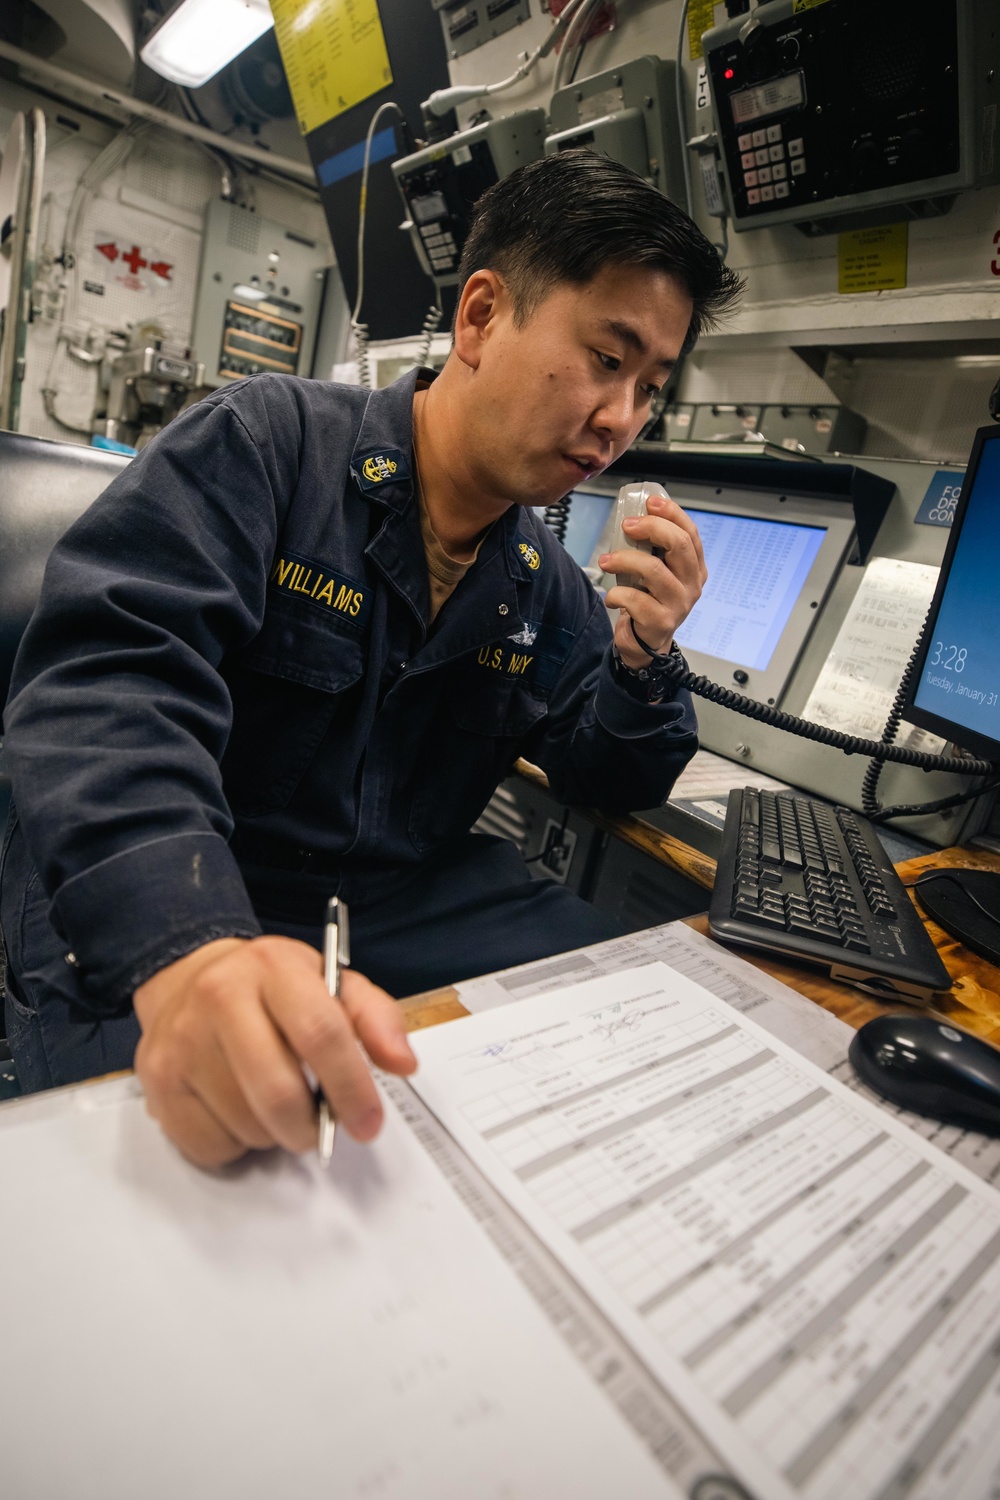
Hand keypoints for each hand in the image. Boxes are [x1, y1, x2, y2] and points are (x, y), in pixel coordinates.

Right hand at [133, 935, 415, 1168]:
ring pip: (247, 1126)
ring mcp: (181, 1040)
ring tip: (274, 1104)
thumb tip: (402, 1062)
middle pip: (279, 1093)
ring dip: (274, 1134)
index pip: (321, 1034)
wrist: (188, 977)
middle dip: (310, 1126)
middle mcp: (219, 997)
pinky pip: (211, 1146)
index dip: (352, 1087)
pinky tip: (237, 1110)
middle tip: (319, 1126)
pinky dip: (236, 1144)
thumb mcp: (330, 983)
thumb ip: (376, 1018)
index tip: (369, 1122)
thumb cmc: (271, 989)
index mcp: (273, 968)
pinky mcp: (156, 1081)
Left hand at [598, 493, 706, 668]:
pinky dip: (617, 594)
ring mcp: (679, 604)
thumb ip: (655, 550)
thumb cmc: (650, 601)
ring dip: (624, 560)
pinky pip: (635, 598)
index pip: (690, 534)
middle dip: (651, 528)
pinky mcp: (661, 621)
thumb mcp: (658, 573)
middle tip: (626, 526)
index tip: (650, 502)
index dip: (672, 514)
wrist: (646, 644)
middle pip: (679, 546)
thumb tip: (634, 518)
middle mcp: (692, 584)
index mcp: (694, 568)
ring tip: (606, 561)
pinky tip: (612, 597)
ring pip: (653, 570)